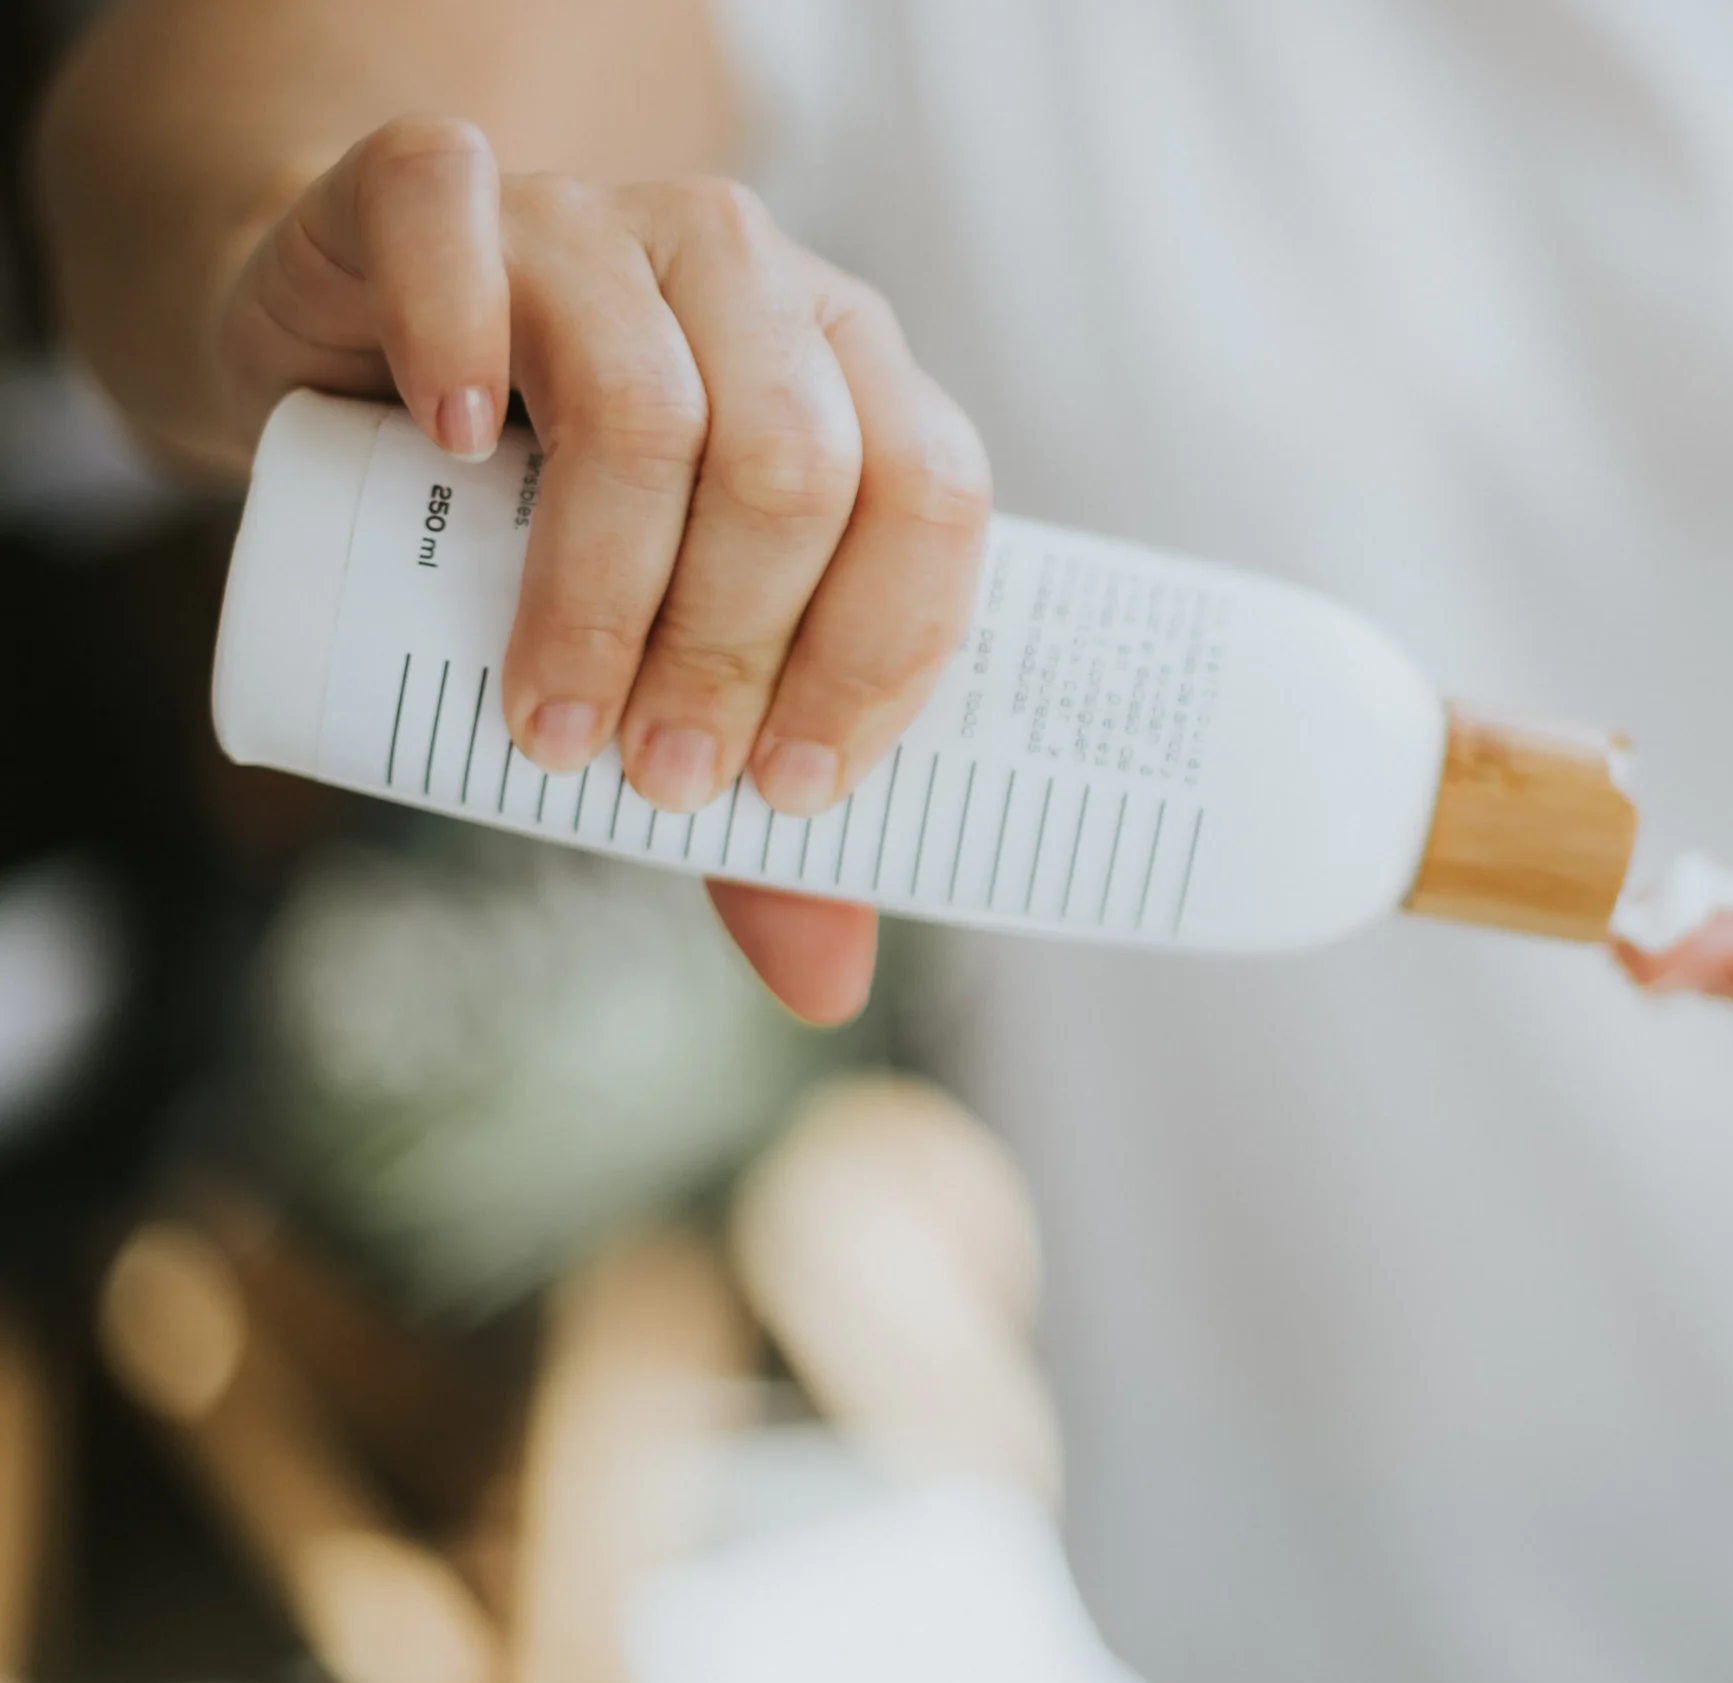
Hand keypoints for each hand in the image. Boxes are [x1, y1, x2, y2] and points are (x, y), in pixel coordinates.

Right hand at [213, 118, 991, 1022]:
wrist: (349, 366)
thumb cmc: (543, 526)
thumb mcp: (664, 656)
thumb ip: (749, 798)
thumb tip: (831, 988)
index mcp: (851, 376)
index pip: (931, 499)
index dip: (877, 657)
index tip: (790, 793)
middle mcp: (753, 281)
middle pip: (798, 466)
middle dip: (733, 654)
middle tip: (653, 781)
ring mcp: (604, 222)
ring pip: (649, 402)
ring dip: (602, 593)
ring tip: (550, 724)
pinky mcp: (444, 191)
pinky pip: (463, 230)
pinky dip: (460, 347)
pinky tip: (454, 450)